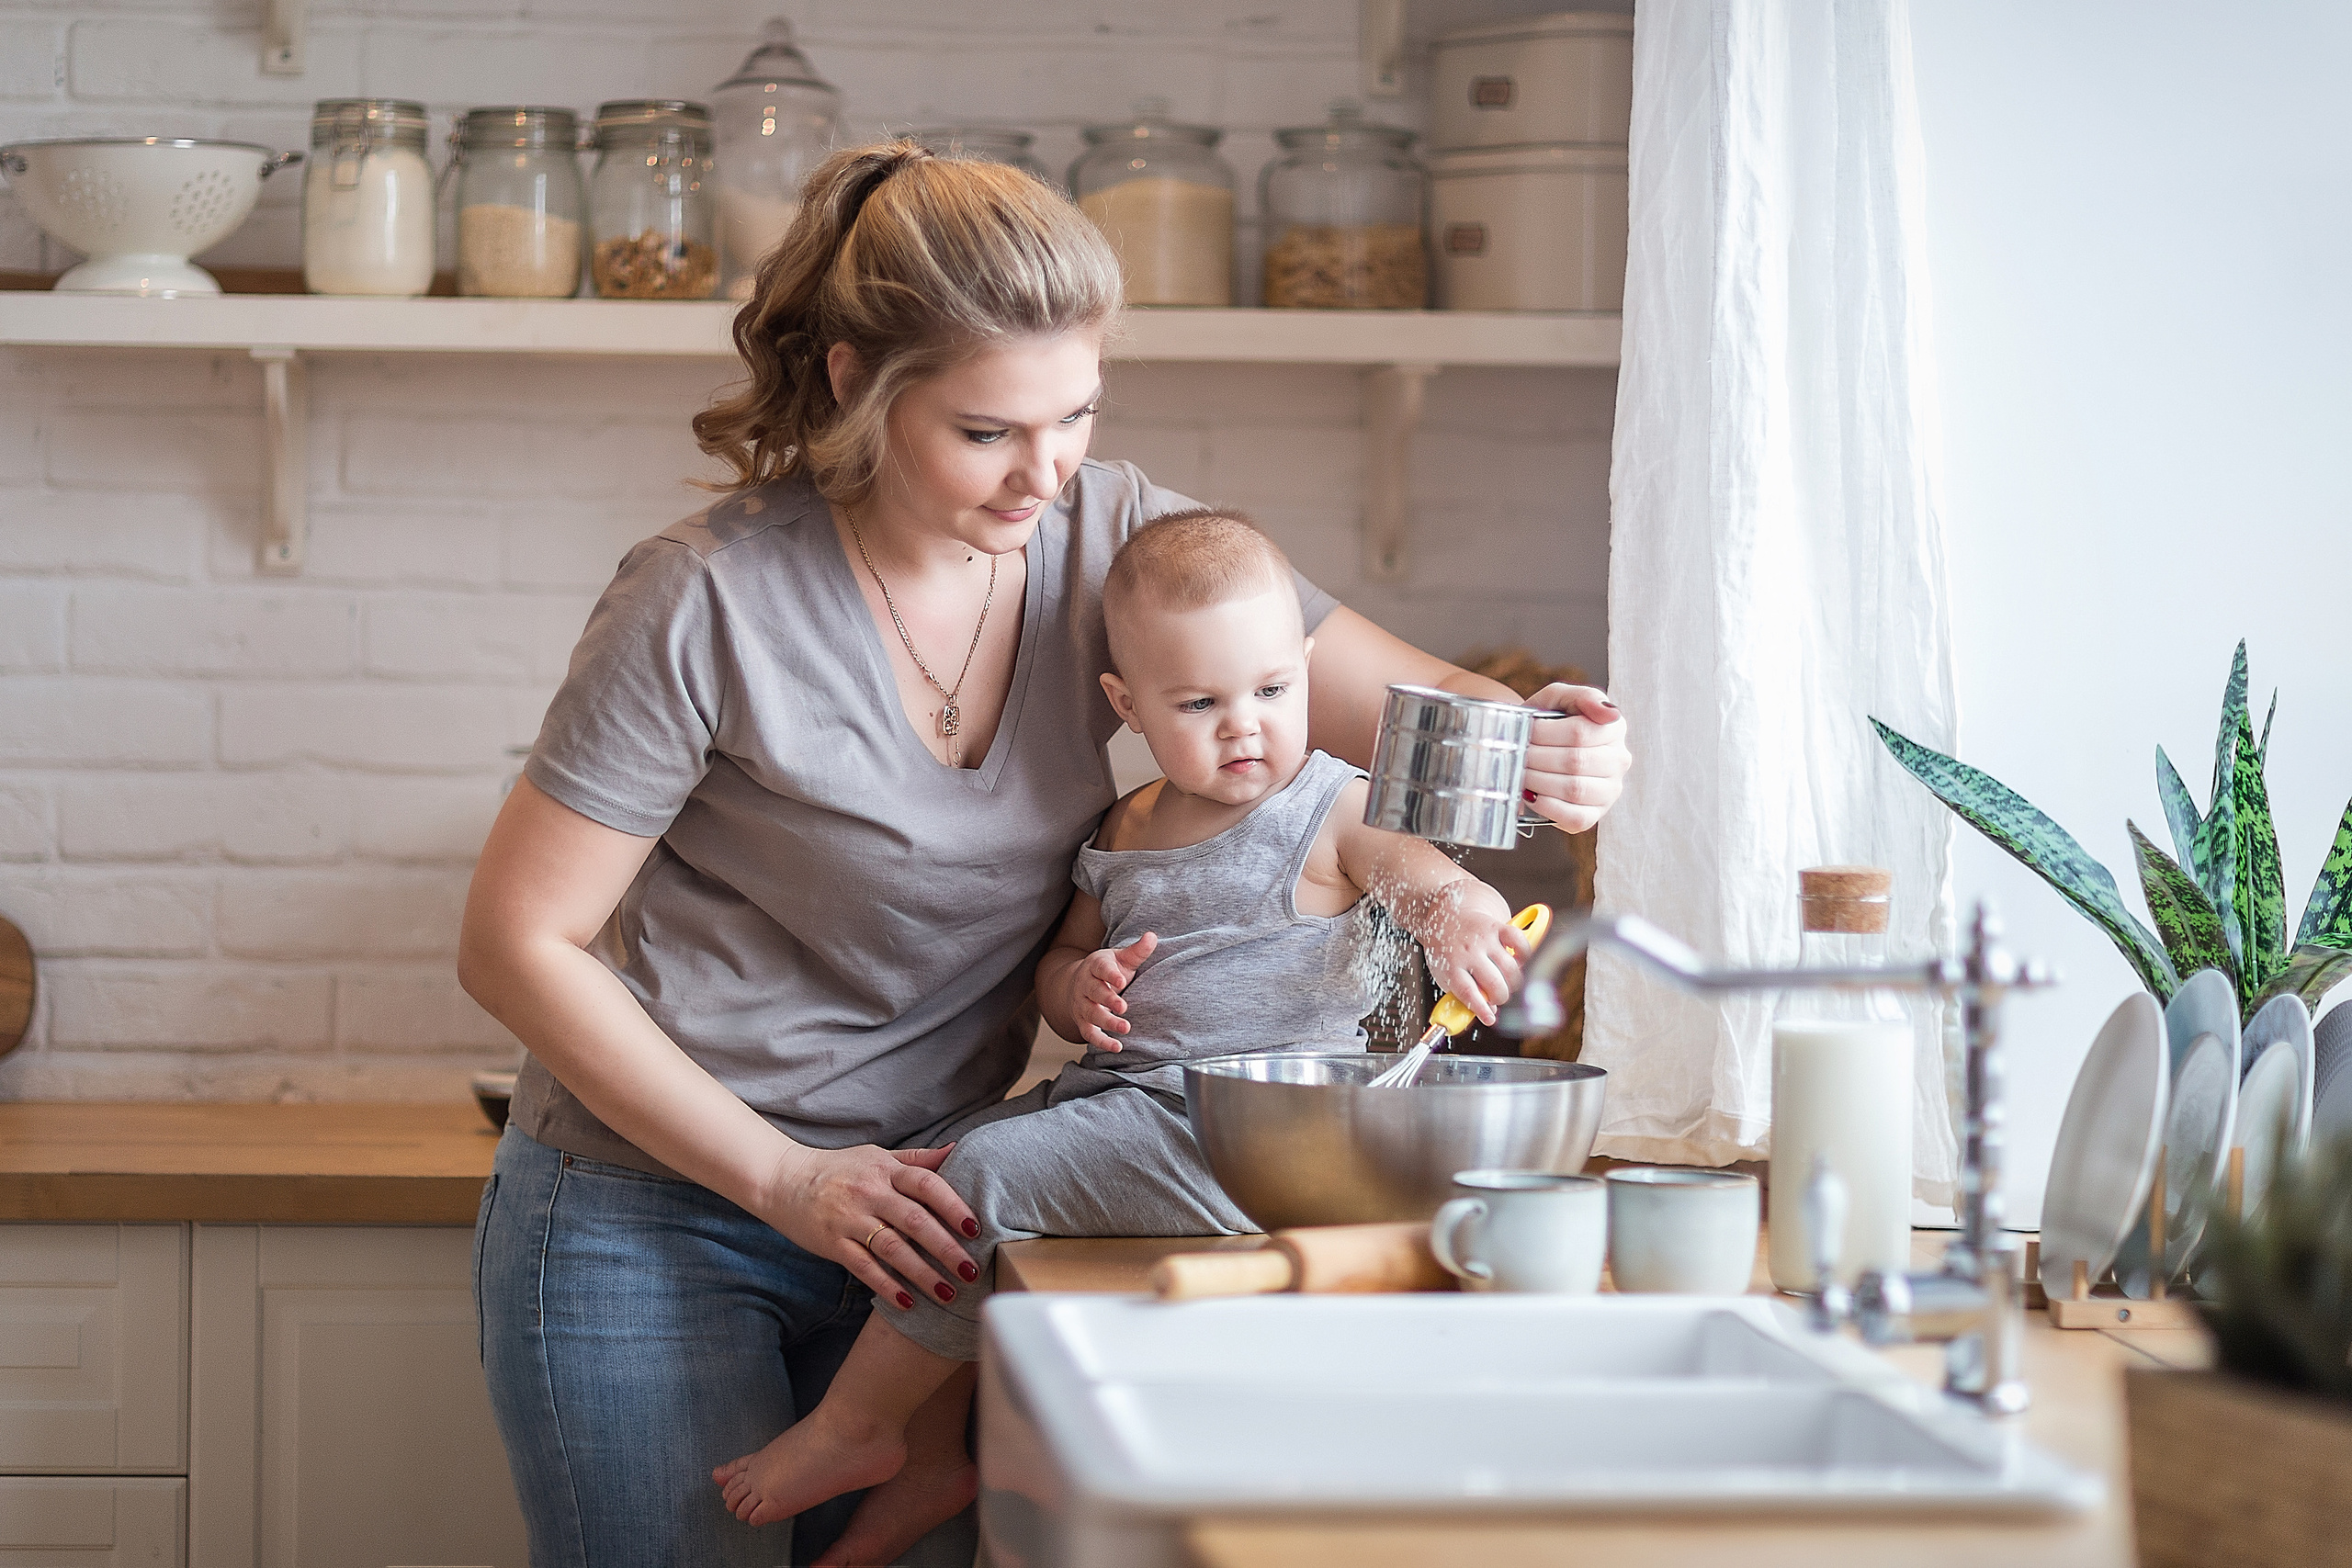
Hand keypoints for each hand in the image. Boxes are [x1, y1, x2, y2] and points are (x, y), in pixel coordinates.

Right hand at [758, 1141, 979, 1312]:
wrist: (782, 1179)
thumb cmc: (839, 1169)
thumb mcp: (877, 1156)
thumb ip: (917, 1159)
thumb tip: (957, 1150)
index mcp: (885, 1170)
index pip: (926, 1184)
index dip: (952, 1205)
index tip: (975, 1228)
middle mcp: (869, 1192)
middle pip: (914, 1220)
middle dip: (946, 1247)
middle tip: (971, 1270)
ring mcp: (849, 1219)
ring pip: (892, 1248)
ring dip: (922, 1273)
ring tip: (948, 1293)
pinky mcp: (832, 1242)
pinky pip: (863, 1267)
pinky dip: (886, 1286)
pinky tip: (908, 1302)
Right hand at [1067, 932, 1156, 1049]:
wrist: (1080, 982)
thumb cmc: (1108, 969)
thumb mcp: (1121, 957)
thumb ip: (1138, 950)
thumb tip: (1152, 936)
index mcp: (1095, 965)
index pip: (1101, 969)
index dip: (1111, 975)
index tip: (1122, 981)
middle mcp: (1084, 985)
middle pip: (1093, 992)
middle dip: (1107, 1000)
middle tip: (1123, 1007)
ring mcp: (1081, 1004)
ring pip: (1091, 1014)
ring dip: (1107, 1022)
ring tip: (1126, 1028)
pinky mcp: (1082, 1021)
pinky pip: (1089, 1033)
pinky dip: (1101, 1041)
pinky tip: (1117, 1047)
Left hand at [1418, 881, 1528, 1027]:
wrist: (1447, 916)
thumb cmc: (1447, 950)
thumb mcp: (1445, 975)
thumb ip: (1465, 995)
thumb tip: (1491, 1012)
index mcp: (1451, 966)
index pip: (1468, 992)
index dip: (1481, 1008)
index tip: (1490, 1019)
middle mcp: (1468, 951)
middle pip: (1494, 983)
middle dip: (1501, 997)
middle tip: (1498, 996)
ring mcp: (1484, 938)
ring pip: (1511, 968)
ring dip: (1514, 981)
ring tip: (1507, 981)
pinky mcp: (1497, 927)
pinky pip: (1519, 941)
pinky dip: (1524, 954)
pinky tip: (1519, 960)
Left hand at [1521, 684, 1629, 832]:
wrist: (1535, 747)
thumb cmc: (1548, 720)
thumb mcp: (1560, 697)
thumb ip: (1583, 696)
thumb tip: (1610, 713)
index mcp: (1614, 728)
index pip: (1580, 733)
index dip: (1544, 734)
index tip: (1525, 731)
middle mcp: (1619, 760)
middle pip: (1576, 761)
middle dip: (1537, 758)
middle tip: (1517, 754)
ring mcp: (1610, 790)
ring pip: (1575, 789)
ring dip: (1539, 781)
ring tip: (1521, 772)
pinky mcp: (1595, 815)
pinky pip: (1576, 817)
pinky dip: (1548, 807)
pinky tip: (1531, 795)